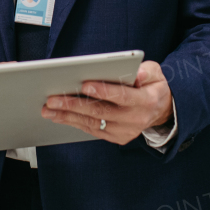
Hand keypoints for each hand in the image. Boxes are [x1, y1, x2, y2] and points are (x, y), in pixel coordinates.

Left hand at [41, 60, 172, 144]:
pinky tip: (60, 116)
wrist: (160, 110)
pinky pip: (93, 130)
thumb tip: (137, 74)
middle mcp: (135, 119)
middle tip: (53, 100)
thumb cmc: (152, 86)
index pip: (123, 96)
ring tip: (49, 109)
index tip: (84, 85)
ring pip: (93, 123)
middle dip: (74, 105)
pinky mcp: (117, 138)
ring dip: (68, 116)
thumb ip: (146, 72)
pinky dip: (75, 123)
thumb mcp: (156, 73)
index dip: (104, 91)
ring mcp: (125, 131)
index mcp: (146, 101)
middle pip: (101, 112)